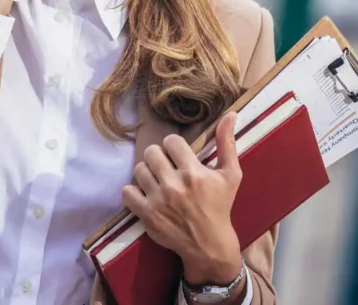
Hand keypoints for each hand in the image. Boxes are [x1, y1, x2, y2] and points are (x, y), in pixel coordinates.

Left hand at [122, 112, 243, 285]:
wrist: (209, 244)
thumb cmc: (220, 206)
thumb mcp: (230, 175)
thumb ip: (227, 143)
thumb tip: (231, 114)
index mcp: (194, 173)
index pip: (171, 141)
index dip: (174, 146)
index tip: (179, 156)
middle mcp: (174, 185)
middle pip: (151, 152)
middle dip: (159, 157)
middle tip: (166, 167)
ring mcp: (158, 201)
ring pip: (139, 170)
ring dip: (147, 173)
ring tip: (157, 180)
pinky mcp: (146, 215)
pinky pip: (127, 192)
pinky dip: (133, 191)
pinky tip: (145, 194)